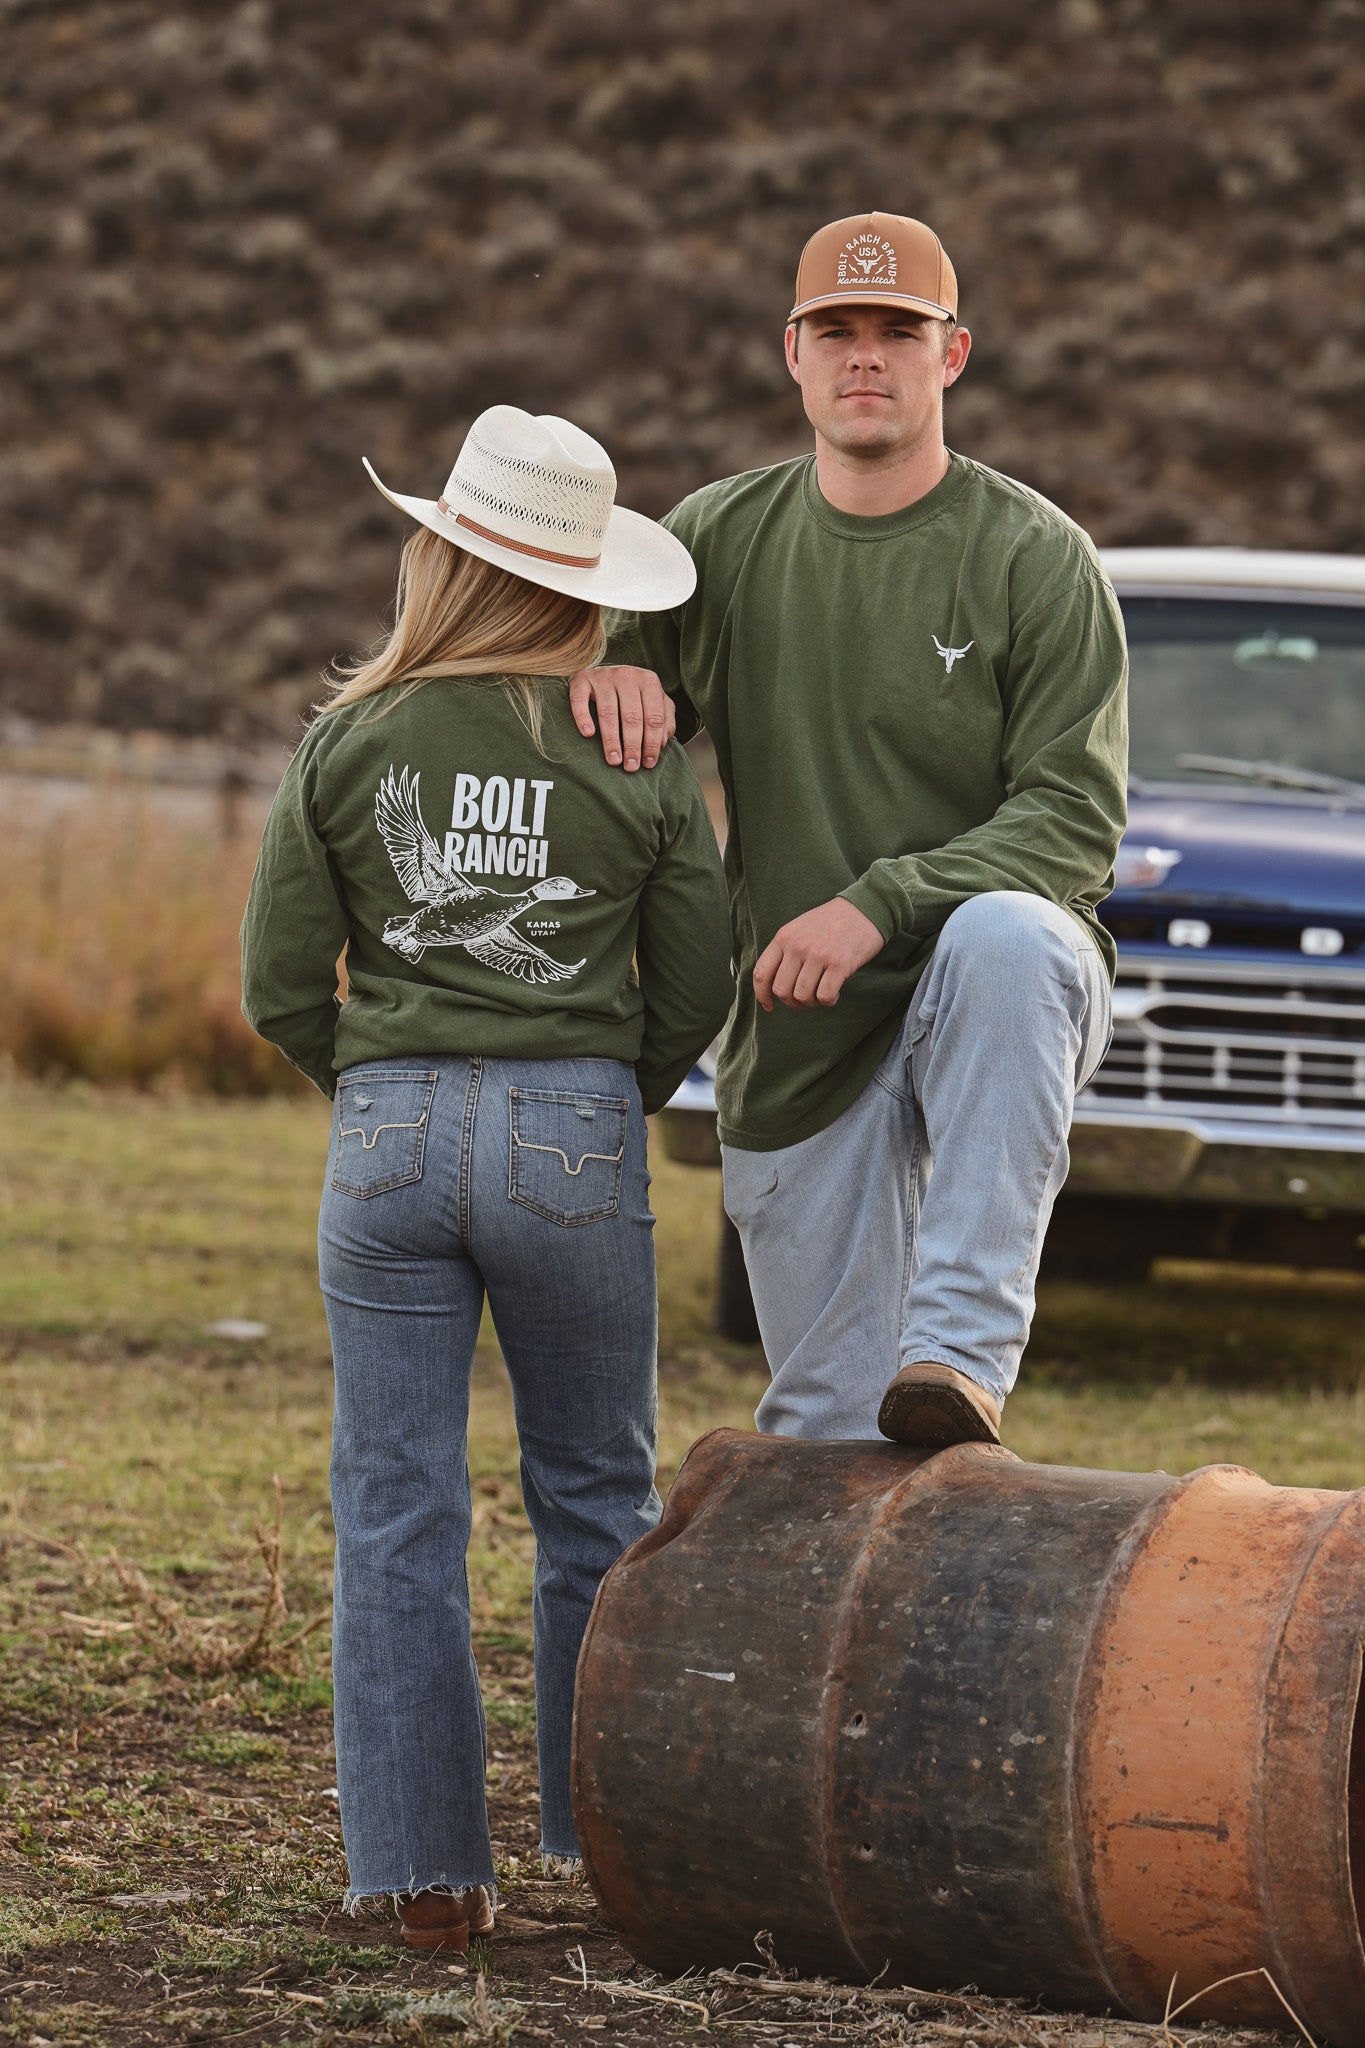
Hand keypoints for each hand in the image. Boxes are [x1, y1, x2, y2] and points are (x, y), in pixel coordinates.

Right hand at [568, 664, 675, 770]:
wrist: (603, 671)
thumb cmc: (632, 692)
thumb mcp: (653, 701)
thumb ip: (664, 719)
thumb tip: (662, 743)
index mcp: (649, 681)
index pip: (654, 716)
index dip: (652, 742)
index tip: (648, 763)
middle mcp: (627, 675)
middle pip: (632, 716)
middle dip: (633, 745)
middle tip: (631, 766)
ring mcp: (603, 676)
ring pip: (608, 711)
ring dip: (611, 739)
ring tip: (613, 760)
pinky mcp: (582, 679)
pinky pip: (580, 700)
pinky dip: (583, 717)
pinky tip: (588, 734)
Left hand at [753, 898, 884, 1011]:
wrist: (865, 908)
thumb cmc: (832, 923)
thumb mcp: (800, 929)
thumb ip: (786, 951)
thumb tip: (776, 986)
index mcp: (784, 937)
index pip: (761, 973)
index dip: (762, 995)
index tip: (769, 1006)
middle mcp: (797, 946)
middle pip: (782, 990)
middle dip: (792, 1002)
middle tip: (805, 1000)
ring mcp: (818, 954)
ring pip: (802, 996)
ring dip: (812, 1002)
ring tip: (822, 994)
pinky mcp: (839, 964)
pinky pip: (825, 996)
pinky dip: (829, 1001)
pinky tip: (835, 993)